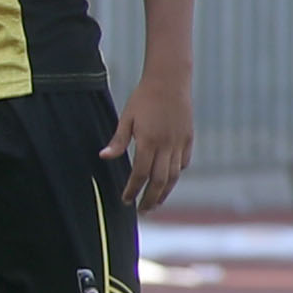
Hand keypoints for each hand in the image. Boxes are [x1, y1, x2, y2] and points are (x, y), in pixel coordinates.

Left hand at [108, 70, 193, 215]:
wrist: (170, 81)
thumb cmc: (144, 98)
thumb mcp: (127, 117)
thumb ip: (118, 140)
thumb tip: (104, 157)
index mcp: (149, 141)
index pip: (140, 173)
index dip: (133, 189)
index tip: (125, 200)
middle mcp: (167, 145)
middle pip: (159, 181)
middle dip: (150, 199)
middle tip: (142, 211)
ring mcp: (180, 143)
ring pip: (174, 175)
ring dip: (164, 192)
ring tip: (156, 203)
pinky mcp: (189, 139)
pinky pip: (183, 162)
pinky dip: (176, 174)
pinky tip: (168, 181)